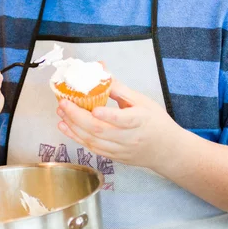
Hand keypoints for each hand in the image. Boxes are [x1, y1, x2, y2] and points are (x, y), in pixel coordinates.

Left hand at [56, 79, 181, 171]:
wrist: (167, 150)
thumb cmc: (155, 121)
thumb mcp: (142, 101)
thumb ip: (119, 88)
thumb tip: (100, 70)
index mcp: (140, 121)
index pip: (123, 120)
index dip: (108, 115)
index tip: (94, 108)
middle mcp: (129, 138)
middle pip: (101, 130)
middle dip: (78, 117)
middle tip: (63, 104)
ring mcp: (121, 150)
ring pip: (93, 141)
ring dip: (74, 127)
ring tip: (61, 113)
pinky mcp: (114, 157)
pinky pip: (93, 148)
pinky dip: (77, 137)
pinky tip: (66, 127)